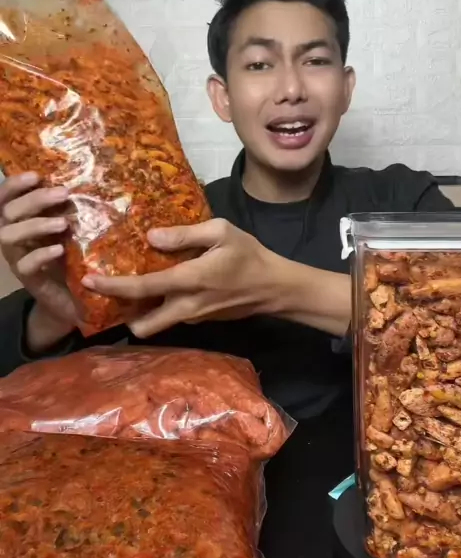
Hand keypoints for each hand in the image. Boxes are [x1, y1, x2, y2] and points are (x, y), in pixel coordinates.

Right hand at [0, 172, 78, 349]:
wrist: (77, 298)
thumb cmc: (74, 255)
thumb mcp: (72, 228)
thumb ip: (70, 208)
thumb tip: (91, 180)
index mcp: (20, 220)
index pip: (7, 197)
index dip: (15, 184)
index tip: (36, 175)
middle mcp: (13, 236)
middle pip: (8, 212)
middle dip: (34, 200)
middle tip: (63, 193)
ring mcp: (17, 258)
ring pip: (9, 236)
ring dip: (35, 225)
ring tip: (63, 223)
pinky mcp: (28, 279)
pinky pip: (25, 265)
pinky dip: (41, 254)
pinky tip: (59, 250)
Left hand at [82, 218, 281, 336]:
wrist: (274, 288)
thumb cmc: (249, 255)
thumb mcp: (221, 232)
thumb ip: (184, 234)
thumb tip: (151, 236)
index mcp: (189, 281)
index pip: (143, 288)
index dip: (113, 286)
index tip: (89, 280)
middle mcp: (187, 306)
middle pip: (144, 325)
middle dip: (122, 313)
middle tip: (109, 293)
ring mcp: (193, 317)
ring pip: (157, 323)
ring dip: (140, 311)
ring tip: (131, 287)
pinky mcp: (200, 320)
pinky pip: (172, 316)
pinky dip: (160, 306)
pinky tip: (162, 286)